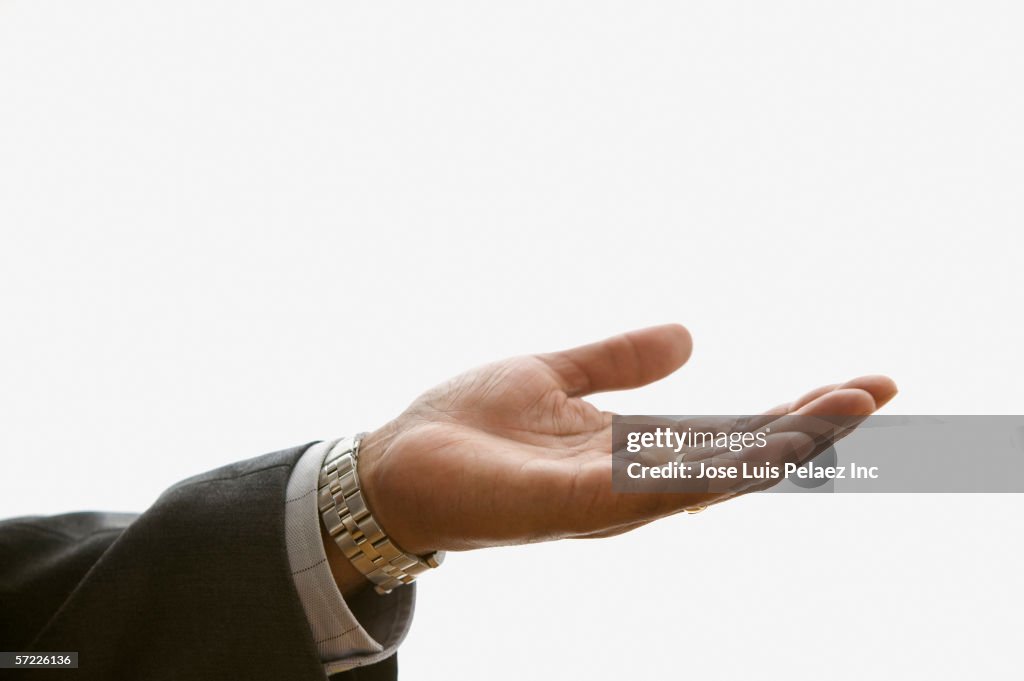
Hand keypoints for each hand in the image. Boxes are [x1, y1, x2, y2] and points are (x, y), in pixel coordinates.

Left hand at [352, 324, 896, 556]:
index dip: (794, 409)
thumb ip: (617, 361)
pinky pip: (660, 487)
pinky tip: (766, 443)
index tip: (860, 381)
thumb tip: (691, 333)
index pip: (730, 431)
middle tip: (881, 389)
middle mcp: (634, 480)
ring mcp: (610, 498)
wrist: (392, 466)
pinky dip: (717, 468)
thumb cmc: (463, 426)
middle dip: (810, 427)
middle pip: (739, 456)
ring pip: (716, 474)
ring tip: (847, 406)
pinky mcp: (576, 504)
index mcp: (631, 448)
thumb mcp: (552, 373)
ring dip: (783, 444)